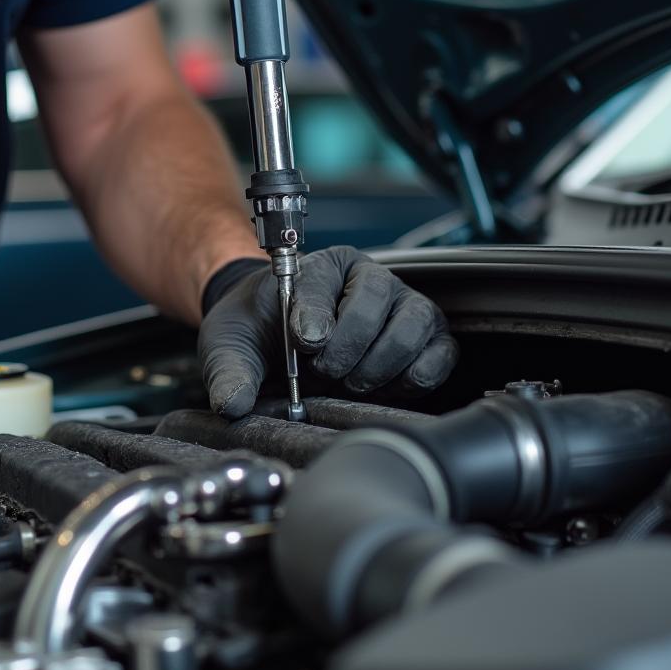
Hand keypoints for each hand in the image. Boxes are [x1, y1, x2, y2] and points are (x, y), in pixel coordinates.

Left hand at [199, 246, 458, 418]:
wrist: (276, 337)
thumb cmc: (260, 328)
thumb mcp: (232, 344)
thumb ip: (230, 370)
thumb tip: (233, 403)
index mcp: (322, 266)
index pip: (328, 283)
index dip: (316, 317)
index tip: (304, 343)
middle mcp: (370, 279)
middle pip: (378, 304)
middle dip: (347, 350)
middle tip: (322, 372)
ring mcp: (403, 306)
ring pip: (414, 328)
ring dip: (380, 366)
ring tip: (349, 381)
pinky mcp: (427, 338)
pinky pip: (441, 354)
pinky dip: (415, 378)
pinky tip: (382, 388)